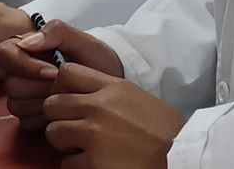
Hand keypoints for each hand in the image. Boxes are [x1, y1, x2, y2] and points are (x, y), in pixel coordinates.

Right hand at [0, 19, 123, 133]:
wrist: (113, 84)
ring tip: (66, 97)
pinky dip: (45, 119)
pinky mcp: (31, 116)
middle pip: (10, 84)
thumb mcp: (82, 40)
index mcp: (26, 48)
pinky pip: (25, 122)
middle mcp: (20, 72)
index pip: (2, 54)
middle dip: (40, 87)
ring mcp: (24, 96)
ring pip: (16, 105)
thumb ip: (55, 32)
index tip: (52, 71)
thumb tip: (26, 42)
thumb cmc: (97, 60)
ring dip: (44, 103)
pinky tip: (63, 111)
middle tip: (64, 85)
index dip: (24, 65)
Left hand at [42, 64, 185, 168]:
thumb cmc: (162, 131)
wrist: (181, 157)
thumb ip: (106, 91)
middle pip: (52, 104)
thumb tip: (76, 92)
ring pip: (53, 133)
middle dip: (59, 118)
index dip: (61, 87)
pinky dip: (76, 166)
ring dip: (64, 144)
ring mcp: (94, 135)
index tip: (68, 100)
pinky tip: (93, 164)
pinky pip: (66, 163)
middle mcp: (100, 107)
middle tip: (73, 129)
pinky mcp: (94, 163)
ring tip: (83, 148)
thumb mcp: (135, 97)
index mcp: (112, 87)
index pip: (67, 73)